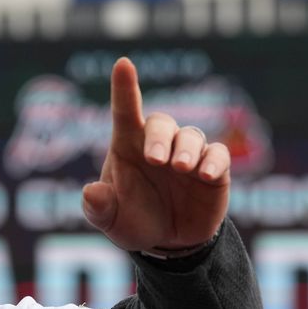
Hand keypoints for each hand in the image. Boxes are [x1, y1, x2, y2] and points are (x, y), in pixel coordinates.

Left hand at [82, 57, 230, 252]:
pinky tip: (205, 174)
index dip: (124, 87)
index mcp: (128, 147)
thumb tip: (89, 192)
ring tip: (182, 168)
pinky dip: (213, 161)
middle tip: (155, 159)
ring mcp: (188, 154)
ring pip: (191, 136)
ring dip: (186, 149)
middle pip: (161, 123)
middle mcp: (159, 144)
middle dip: (159, 137)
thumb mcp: (110, 221)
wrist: (168, 244)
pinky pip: (218, 155)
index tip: (122, 64)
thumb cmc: (134, 222)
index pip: (125, 111)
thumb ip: (98, 208)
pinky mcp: (214, 170)